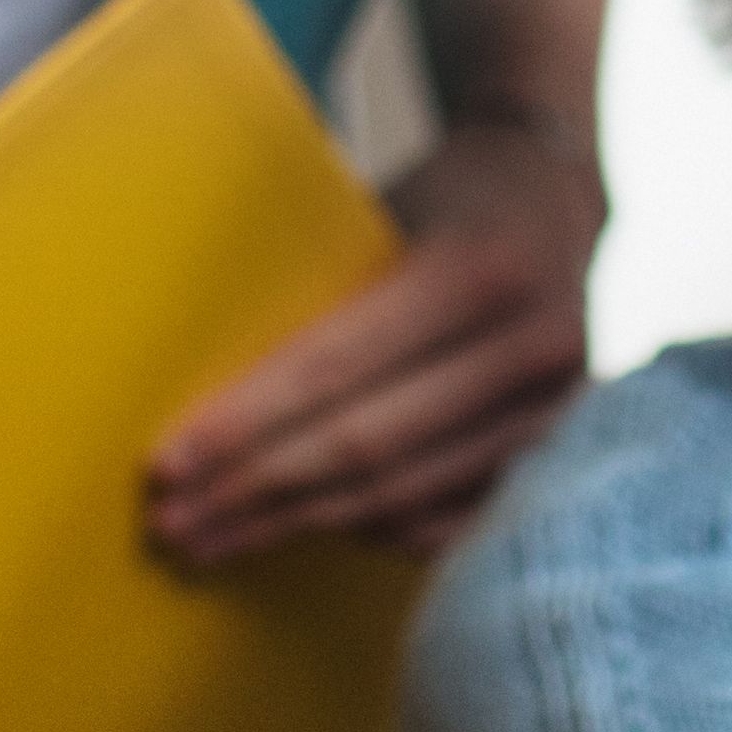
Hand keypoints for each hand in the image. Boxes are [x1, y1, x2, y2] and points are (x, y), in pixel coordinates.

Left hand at [141, 114, 604, 567]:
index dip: (245, 423)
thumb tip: (204, 394)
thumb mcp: (382, 207)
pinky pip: (453, 520)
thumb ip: (320, 292)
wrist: (555, 192)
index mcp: (477, 268)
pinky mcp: (563, 450)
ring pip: (403, 493)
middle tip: (174, 523)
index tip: (167, 465)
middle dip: (256, 490)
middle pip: (365, 446)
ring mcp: (557, 408)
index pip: (336, 367)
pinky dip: (375, 533)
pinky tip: (309, 534)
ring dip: (299, 524)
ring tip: (215, 539)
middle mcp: (532, 343)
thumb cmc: (441, 197)